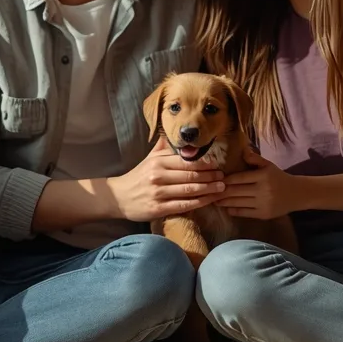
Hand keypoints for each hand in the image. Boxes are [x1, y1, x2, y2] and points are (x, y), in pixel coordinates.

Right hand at [109, 135, 224, 222]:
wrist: (118, 197)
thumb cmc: (138, 176)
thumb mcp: (149, 158)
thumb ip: (164, 147)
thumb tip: (179, 133)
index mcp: (158, 161)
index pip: (187, 161)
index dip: (205, 163)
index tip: (218, 164)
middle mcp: (159, 176)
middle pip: (191, 175)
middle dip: (210, 176)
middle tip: (224, 177)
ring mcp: (159, 193)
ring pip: (190, 190)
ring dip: (209, 189)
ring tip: (221, 188)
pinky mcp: (159, 208)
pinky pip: (184, 205)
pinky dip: (199, 203)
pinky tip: (209, 200)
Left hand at [217, 149, 297, 218]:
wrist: (296, 194)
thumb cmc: (278, 177)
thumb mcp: (268, 165)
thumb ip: (255, 158)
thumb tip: (243, 150)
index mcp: (263, 176)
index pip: (239, 178)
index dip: (226, 180)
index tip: (215, 180)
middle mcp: (262, 190)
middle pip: (236, 191)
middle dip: (221, 192)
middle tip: (209, 191)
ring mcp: (263, 203)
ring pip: (238, 203)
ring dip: (224, 202)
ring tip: (214, 200)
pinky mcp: (263, 214)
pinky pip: (244, 213)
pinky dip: (234, 210)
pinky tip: (227, 208)